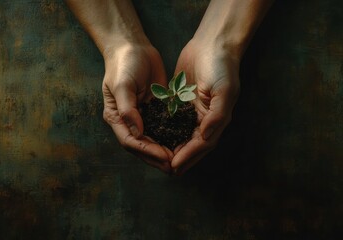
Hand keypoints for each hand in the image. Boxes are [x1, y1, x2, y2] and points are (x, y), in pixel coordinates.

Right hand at [102, 42, 172, 172]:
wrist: (133, 47)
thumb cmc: (123, 64)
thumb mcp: (122, 85)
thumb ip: (127, 110)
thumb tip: (137, 132)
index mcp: (116, 117)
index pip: (131, 141)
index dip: (147, 151)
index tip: (164, 156)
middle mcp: (129, 121)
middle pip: (142, 145)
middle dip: (157, 156)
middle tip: (174, 165)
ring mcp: (142, 116)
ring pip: (153, 139)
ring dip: (165, 150)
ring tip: (179, 159)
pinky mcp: (154, 109)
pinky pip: (163, 126)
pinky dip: (171, 135)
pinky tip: (183, 141)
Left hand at [171, 39, 239, 174]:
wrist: (212, 43)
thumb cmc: (221, 66)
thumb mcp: (225, 90)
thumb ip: (217, 115)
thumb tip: (206, 138)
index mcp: (216, 118)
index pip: (202, 144)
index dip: (189, 156)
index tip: (174, 166)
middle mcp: (205, 118)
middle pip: (192, 144)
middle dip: (180, 157)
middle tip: (166, 170)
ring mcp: (192, 110)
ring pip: (181, 135)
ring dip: (172, 148)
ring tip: (159, 160)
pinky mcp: (181, 101)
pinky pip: (173, 120)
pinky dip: (166, 130)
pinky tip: (155, 137)